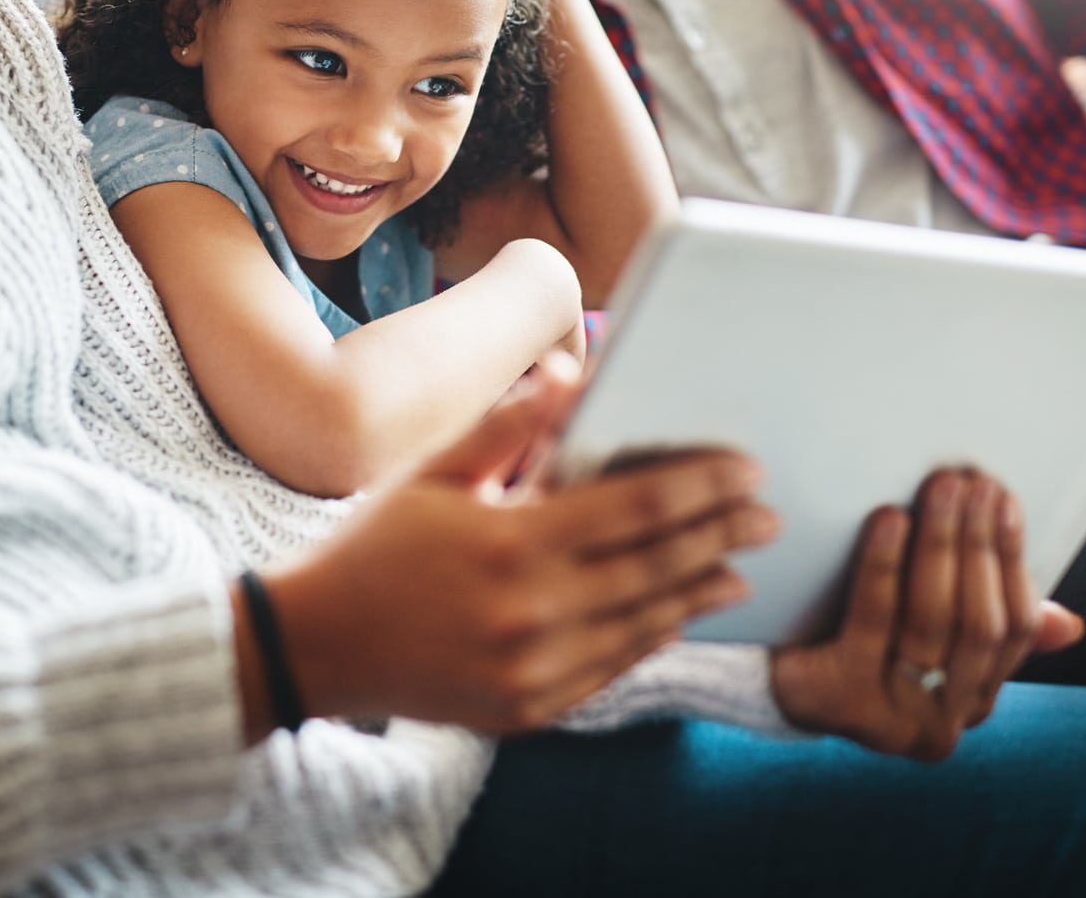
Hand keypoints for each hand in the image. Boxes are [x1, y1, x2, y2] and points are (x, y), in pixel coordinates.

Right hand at [259, 355, 777, 734]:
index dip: (700, 485)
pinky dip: (651, 638)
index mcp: (511, 544)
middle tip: (767, 515)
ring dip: (699, 592)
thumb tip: (573, 374)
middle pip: (656, 567)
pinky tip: (676, 614)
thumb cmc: (376, 545)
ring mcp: (532, 671)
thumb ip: (509, 425)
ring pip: (643, 625)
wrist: (318, 646)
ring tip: (739, 568)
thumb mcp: (434, 471)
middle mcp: (531, 614)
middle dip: (719, 536)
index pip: (637, 508)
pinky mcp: (527, 710)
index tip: (744, 468)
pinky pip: (610, 670)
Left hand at [767, 469, 1083, 760]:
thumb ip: (987, 622)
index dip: (1012, 560)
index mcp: (974, 702)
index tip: (1001, 498)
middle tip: (968, 481)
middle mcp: (944, 723)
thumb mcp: (923, 630)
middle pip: (977, 622)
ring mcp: (895, 718)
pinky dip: (884, 565)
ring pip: (932, 621)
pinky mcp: (844, 701)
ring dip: (940, 546)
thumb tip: (1068, 624)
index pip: (1014, 628)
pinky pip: (874, 622)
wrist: (758, 671)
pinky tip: (888, 519)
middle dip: (977, 544)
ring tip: (938, 489)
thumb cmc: (849, 637)